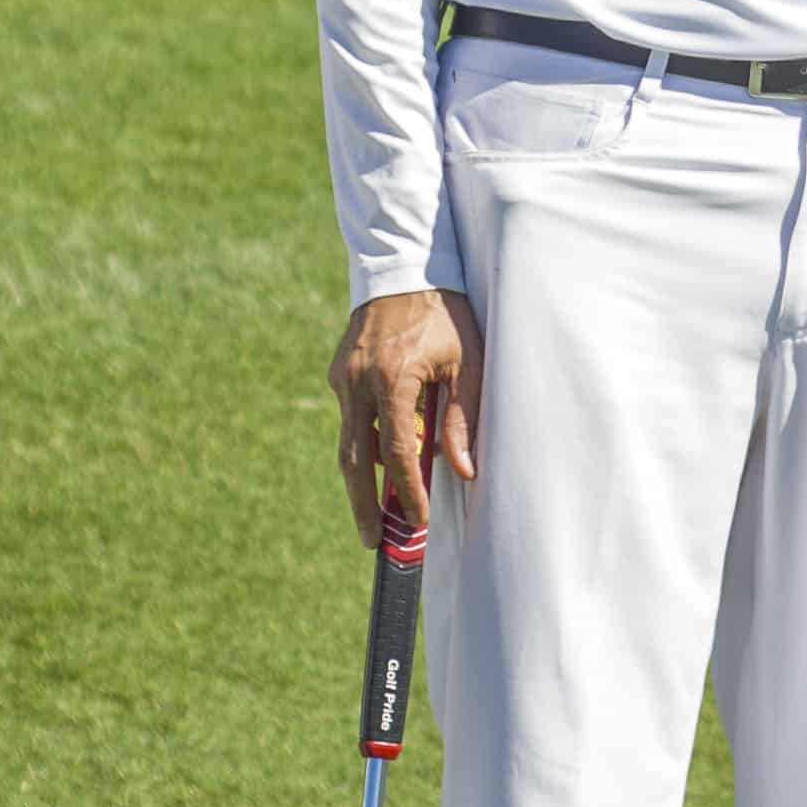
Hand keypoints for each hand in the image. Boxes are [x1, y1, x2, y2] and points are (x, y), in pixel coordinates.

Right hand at [331, 290, 478, 543]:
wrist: (405, 264)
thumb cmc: (446, 311)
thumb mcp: (467, 360)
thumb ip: (463, 416)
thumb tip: (463, 470)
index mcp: (392, 377)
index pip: (396, 452)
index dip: (405, 491)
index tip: (416, 521)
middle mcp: (358, 381)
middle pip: (354, 460)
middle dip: (364, 506)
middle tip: (373, 542)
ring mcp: (343, 376)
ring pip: (347, 442)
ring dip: (359, 481)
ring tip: (373, 516)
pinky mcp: (339, 371)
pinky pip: (349, 417)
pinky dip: (362, 444)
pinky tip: (380, 463)